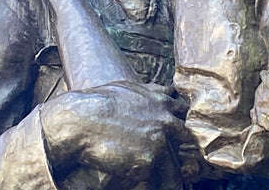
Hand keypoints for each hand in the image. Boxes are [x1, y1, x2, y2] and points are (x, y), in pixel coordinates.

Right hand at [40, 82, 189, 183]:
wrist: (82, 118)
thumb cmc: (99, 102)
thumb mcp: (129, 88)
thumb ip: (150, 92)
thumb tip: (162, 93)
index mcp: (161, 100)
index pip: (184, 113)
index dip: (179, 126)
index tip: (175, 137)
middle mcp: (166, 119)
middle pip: (187, 141)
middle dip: (180, 152)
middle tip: (172, 164)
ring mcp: (160, 140)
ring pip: (176, 168)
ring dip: (169, 178)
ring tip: (165, 186)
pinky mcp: (150, 159)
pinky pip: (156, 180)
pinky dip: (149, 184)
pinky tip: (140, 184)